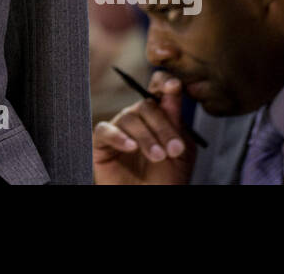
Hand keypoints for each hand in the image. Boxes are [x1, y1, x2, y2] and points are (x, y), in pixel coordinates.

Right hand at [93, 70, 194, 184]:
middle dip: (163, 127)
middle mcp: (138, 118)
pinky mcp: (101, 143)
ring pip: (129, 118)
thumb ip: (177, 122)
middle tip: (174, 150)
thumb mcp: (182, 152)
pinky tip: (131, 148)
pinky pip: (105, 130)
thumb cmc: (167, 181)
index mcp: (159, 116)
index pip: (158, 87)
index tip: (173, 87)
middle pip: (147, 105)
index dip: (164, 81)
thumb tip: (173, 91)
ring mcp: (119, 129)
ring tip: (157, 157)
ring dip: (146, 137)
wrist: (150, 201)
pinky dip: (119, 137)